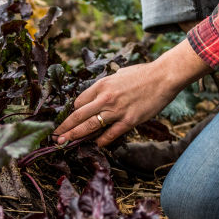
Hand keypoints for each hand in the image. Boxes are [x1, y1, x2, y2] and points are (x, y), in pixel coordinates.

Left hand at [52, 61, 183, 146]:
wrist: (163, 77)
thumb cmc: (143, 74)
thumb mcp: (118, 75)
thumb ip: (107, 85)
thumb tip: (99, 94)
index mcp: (102, 85)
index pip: (79, 102)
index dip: (73, 113)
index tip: (70, 120)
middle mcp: (105, 98)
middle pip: (78, 115)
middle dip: (65, 127)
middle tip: (55, 136)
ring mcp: (117, 110)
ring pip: (90, 126)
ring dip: (75, 135)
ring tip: (65, 142)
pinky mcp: (129, 120)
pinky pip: (110, 134)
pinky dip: (102, 140)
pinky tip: (96, 144)